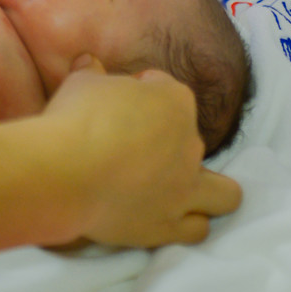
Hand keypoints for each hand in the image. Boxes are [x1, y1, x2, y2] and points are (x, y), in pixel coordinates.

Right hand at [39, 61, 241, 247]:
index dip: (141, 91)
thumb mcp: (82, 82)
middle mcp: (190, 144)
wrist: (66, 172)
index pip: (165, 88)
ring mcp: (185, 188)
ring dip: (206, 188)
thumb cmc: (77, 118)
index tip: (119, 101)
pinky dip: (187, 221)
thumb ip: (92, 72)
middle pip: (189, 136)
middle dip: (168, 137)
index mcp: (174, 100)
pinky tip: (165, 213)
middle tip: (133, 142)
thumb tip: (89, 63)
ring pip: (224, 193)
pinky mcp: (169, 225)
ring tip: (177, 187)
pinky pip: (198, 228)